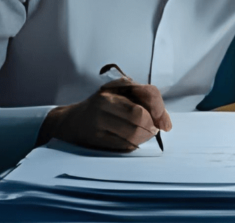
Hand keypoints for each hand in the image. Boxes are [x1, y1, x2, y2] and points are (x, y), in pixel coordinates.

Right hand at [38, 75, 171, 151]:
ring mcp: (98, 120)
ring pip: (133, 133)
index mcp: (116, 87)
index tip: (165, 124)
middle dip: (152, 127)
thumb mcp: (119, 94)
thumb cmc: (101, 107)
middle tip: (152, 131)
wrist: (69, 122)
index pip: (149, 93)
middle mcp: (106, 101)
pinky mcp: (94, 138)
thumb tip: (165, 123)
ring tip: (142, 137)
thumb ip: (143, 101)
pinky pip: (122, 146)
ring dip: (143, 139)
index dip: (161, 110)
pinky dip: (131, 146)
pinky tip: (129, 142)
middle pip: (140, 116)